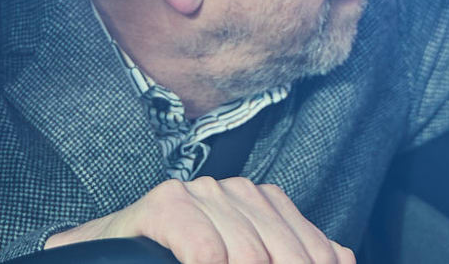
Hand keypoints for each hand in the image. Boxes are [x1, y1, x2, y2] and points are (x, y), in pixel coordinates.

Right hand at [45, 176, 353, 263]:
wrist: (106, 255)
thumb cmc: (176, 262)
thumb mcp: (240, 260)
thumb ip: (290, 255)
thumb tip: (341, 261)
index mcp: (267, 204)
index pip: (317, 250)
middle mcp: (238, 192)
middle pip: (281, 254)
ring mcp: (201, 193)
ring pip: (246, 255)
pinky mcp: (165, 203)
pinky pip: (205, 248)